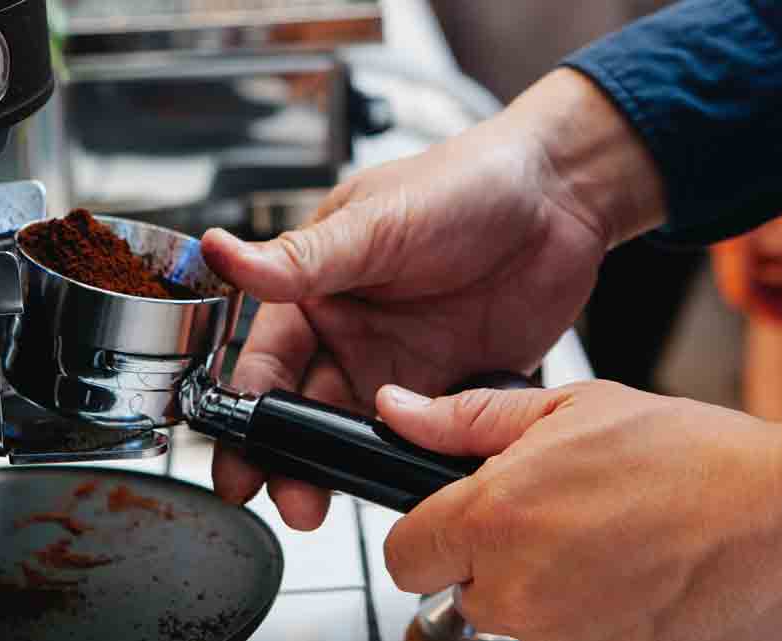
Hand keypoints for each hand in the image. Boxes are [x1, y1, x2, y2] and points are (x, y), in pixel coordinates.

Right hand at [201, 69, 664, 528]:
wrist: (560, 196)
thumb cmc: (464, 183)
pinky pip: (422, 439)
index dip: (245, 412)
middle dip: (287, 460)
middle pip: (304, 413)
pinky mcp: (452, 388)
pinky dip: (408, 462)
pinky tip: (401, 480)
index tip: (233, 457)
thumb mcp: (376, 222)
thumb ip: (302, 259)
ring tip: (328, 503)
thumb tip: (221, 253)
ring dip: (341, 471)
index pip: (267, 362)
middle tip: (285, 500)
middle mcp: (353, 335)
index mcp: (318, 290)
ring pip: (357, 436)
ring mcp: (403, 366)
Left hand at [378, 381, 781, 640]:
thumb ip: (467, 418)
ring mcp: (558, 639)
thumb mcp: (571, 409)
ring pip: (510, 618)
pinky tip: (623, 573)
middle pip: (458, 591)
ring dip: (537, 586)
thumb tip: (399, 411)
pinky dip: (580, 613)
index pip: (403, 554)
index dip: (425, 531)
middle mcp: (517, 591)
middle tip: (552, 517)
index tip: (453, 517)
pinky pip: (560, 637)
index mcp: (495, 518)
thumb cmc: (691, 460)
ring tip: (599, 540)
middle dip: (488, 557)